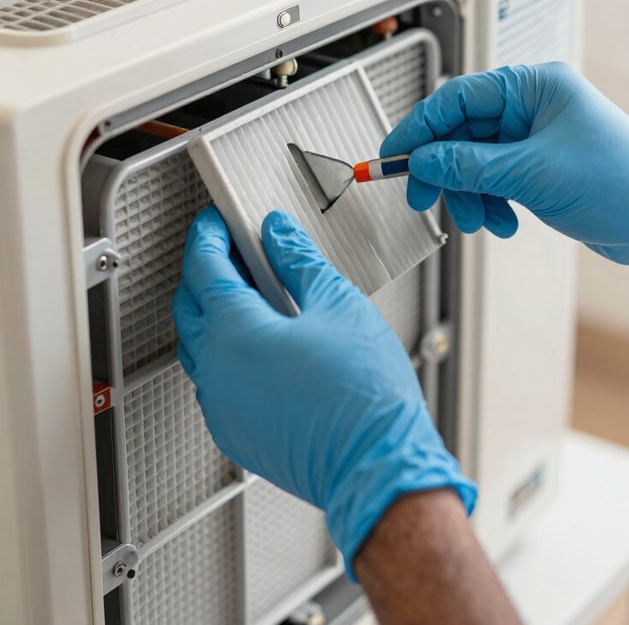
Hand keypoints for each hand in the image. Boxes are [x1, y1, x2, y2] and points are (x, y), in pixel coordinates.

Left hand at [172, 207, 475, 574]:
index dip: (207, 236)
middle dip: (205, 271)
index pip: (202, 268)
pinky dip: (226, 351)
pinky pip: (215, 380)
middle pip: (190, 306)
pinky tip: (264, 342)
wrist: (379, 467)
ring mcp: (222, 407)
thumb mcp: (337, 303)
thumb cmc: (365, 397)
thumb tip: (278, 234)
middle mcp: (216, 371)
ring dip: (215, 313)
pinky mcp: (235, 432)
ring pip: (199, 346)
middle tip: (235, 250)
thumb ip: (298, 260)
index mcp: (234, 332)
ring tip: (254, 294)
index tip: (217, 220)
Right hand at [381, 62, 628, 294]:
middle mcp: (533, 106)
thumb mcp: (533, 172)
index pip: (458, 97)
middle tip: (424, 196)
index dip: (420, 127)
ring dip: (468, 194)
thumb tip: (423, 160)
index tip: (394, 154)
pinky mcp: (538, 167)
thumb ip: (469, 165)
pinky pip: (493, 179)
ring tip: (481, 219)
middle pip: (461, 132)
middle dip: (444, 169)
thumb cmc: (623, 183)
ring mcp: (535, 138)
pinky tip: (504, 221)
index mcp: (535, 86)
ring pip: (474, 161)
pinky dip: (489, 202)